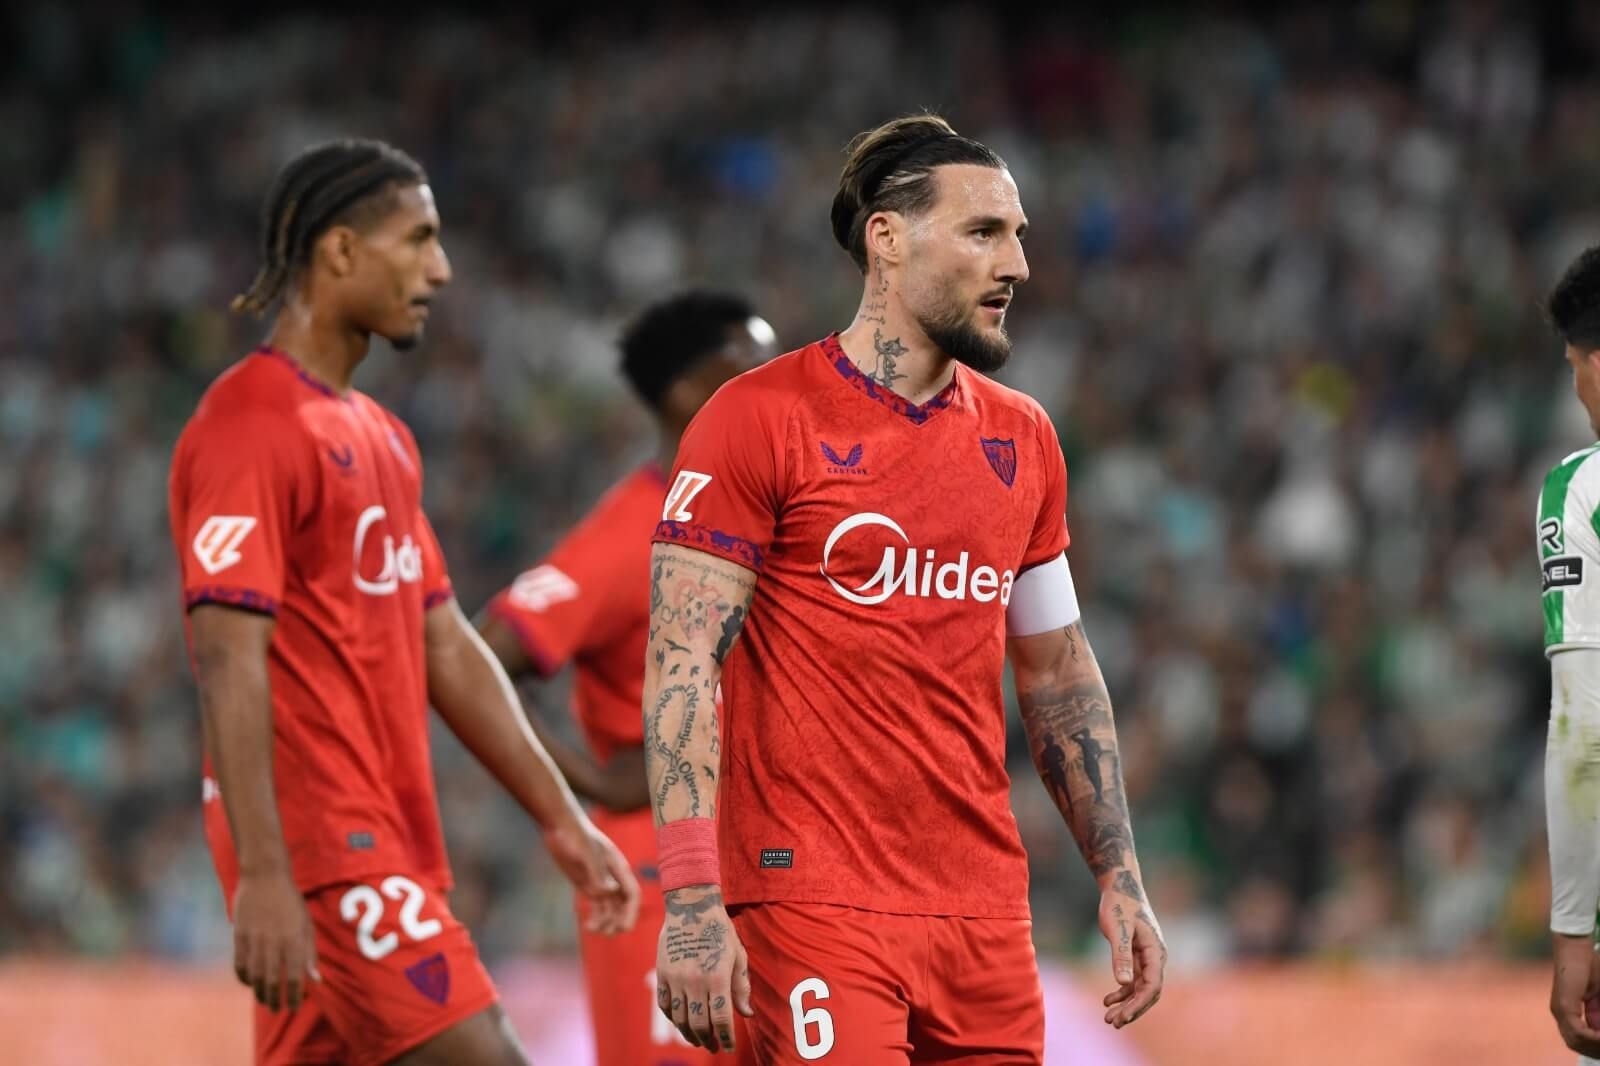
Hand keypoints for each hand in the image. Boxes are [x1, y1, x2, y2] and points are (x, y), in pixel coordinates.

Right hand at [232, 869, 319, 1010]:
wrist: (265, 876)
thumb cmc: (291, 902)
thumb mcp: (306, 924)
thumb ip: (310, 953)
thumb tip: (316, 980)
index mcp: (294, 939)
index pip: (295, 976)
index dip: (294, 995)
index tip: (294, 1007)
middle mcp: (274, 942)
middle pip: (273, 980)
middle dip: (275, 999)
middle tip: (276, 1010)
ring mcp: (255, 940)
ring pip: (255, 976)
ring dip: (259, 992)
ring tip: (264, 1001)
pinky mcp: (239, 937)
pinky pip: (240, 965)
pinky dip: (244, 978)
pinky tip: (250, 983)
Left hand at [544, 817, 640, 934]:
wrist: (559, 824)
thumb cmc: (575, 834)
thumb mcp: (584, 853)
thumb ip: (597, 874)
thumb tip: (610, 892)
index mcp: (618, 867)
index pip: (632, 893)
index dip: (631, 912)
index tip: (624, 928)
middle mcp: (612, 876)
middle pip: (624, 904)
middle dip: (620, 920)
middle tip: (609, 933)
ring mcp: (600, 881)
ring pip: (611, 908)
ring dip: (607, 922)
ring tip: (593, 929)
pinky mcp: (587, 884)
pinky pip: (597, 905)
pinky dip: (596, 918)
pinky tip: (588, 926)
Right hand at [655, 885, 753, 1053]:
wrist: (691, 906)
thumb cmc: (720, 930)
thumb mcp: (737, 955)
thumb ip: (742, 987)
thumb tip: (747, 1014)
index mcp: (718, 976)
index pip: (721, 1018)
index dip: (726, 1037)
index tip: (728, 1046)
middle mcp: (695, 980)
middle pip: (699, 1023)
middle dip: (707, 1040)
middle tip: (713, 1047)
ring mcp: (675, 978)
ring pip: (680, 1018)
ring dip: (689, 1034)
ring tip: (698, 1039)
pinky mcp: (662, 973)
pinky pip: (664, 1004)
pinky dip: (673, 1018)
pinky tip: (681, 1022)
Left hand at [1098, 876, 1165, 1027]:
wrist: (1120, 887)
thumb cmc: (1119, 905)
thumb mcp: (1118, 929)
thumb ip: (1121, 955)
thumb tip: (1124, 982)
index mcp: (1156, 951)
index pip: (1152, 986)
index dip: (1139, 1004)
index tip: (1123, 1017)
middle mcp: (1155, 957)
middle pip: (1148, 992)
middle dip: (1132, 1009)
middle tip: (1113, 1022)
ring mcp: (1147, 958)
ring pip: (1140, 989)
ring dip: (1126, 1004)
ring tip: (1109, 1018)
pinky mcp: (1136, 956)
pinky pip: (1132, 980)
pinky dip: (1122, 992)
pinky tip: (1107, 1000)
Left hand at [1551, 932, 1599, 1055]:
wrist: (1575, 950)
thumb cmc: (1589, 967)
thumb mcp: (1598, 997)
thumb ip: (1597, 1014)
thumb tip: (1598, 1031)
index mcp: (1567, 1012)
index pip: (1578, 1039)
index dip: (1594, 1046)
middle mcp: (1560, 1013)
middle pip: (1576, 1044)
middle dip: (1594, 1049)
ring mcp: (1560, 1010)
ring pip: (1577, 1041)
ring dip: (1595, 1044)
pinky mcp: (1564, 1006)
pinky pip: (1578, 1031)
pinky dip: (1593, 1037)